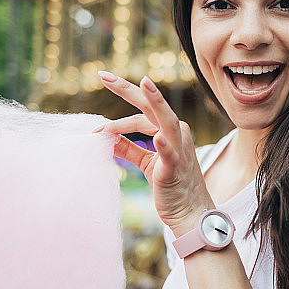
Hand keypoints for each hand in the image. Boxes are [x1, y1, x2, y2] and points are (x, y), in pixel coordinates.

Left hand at [94, 71, 213, 235]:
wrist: (190, 212)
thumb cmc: (170, 186)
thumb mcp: (145, 163)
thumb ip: (128, 148)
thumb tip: (105, 137)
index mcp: (169, 131)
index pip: (141, 113)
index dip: (119, 109)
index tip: (98, 105)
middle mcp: (176, 134)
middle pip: (151, 107)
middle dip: (128, 89)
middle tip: (104, 75)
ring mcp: (178, 149)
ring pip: (165, 120)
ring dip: (154, 102)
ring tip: (143, 83)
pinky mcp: (175, 169)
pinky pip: (170, 154)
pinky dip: (163, 145)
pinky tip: (156, 138)